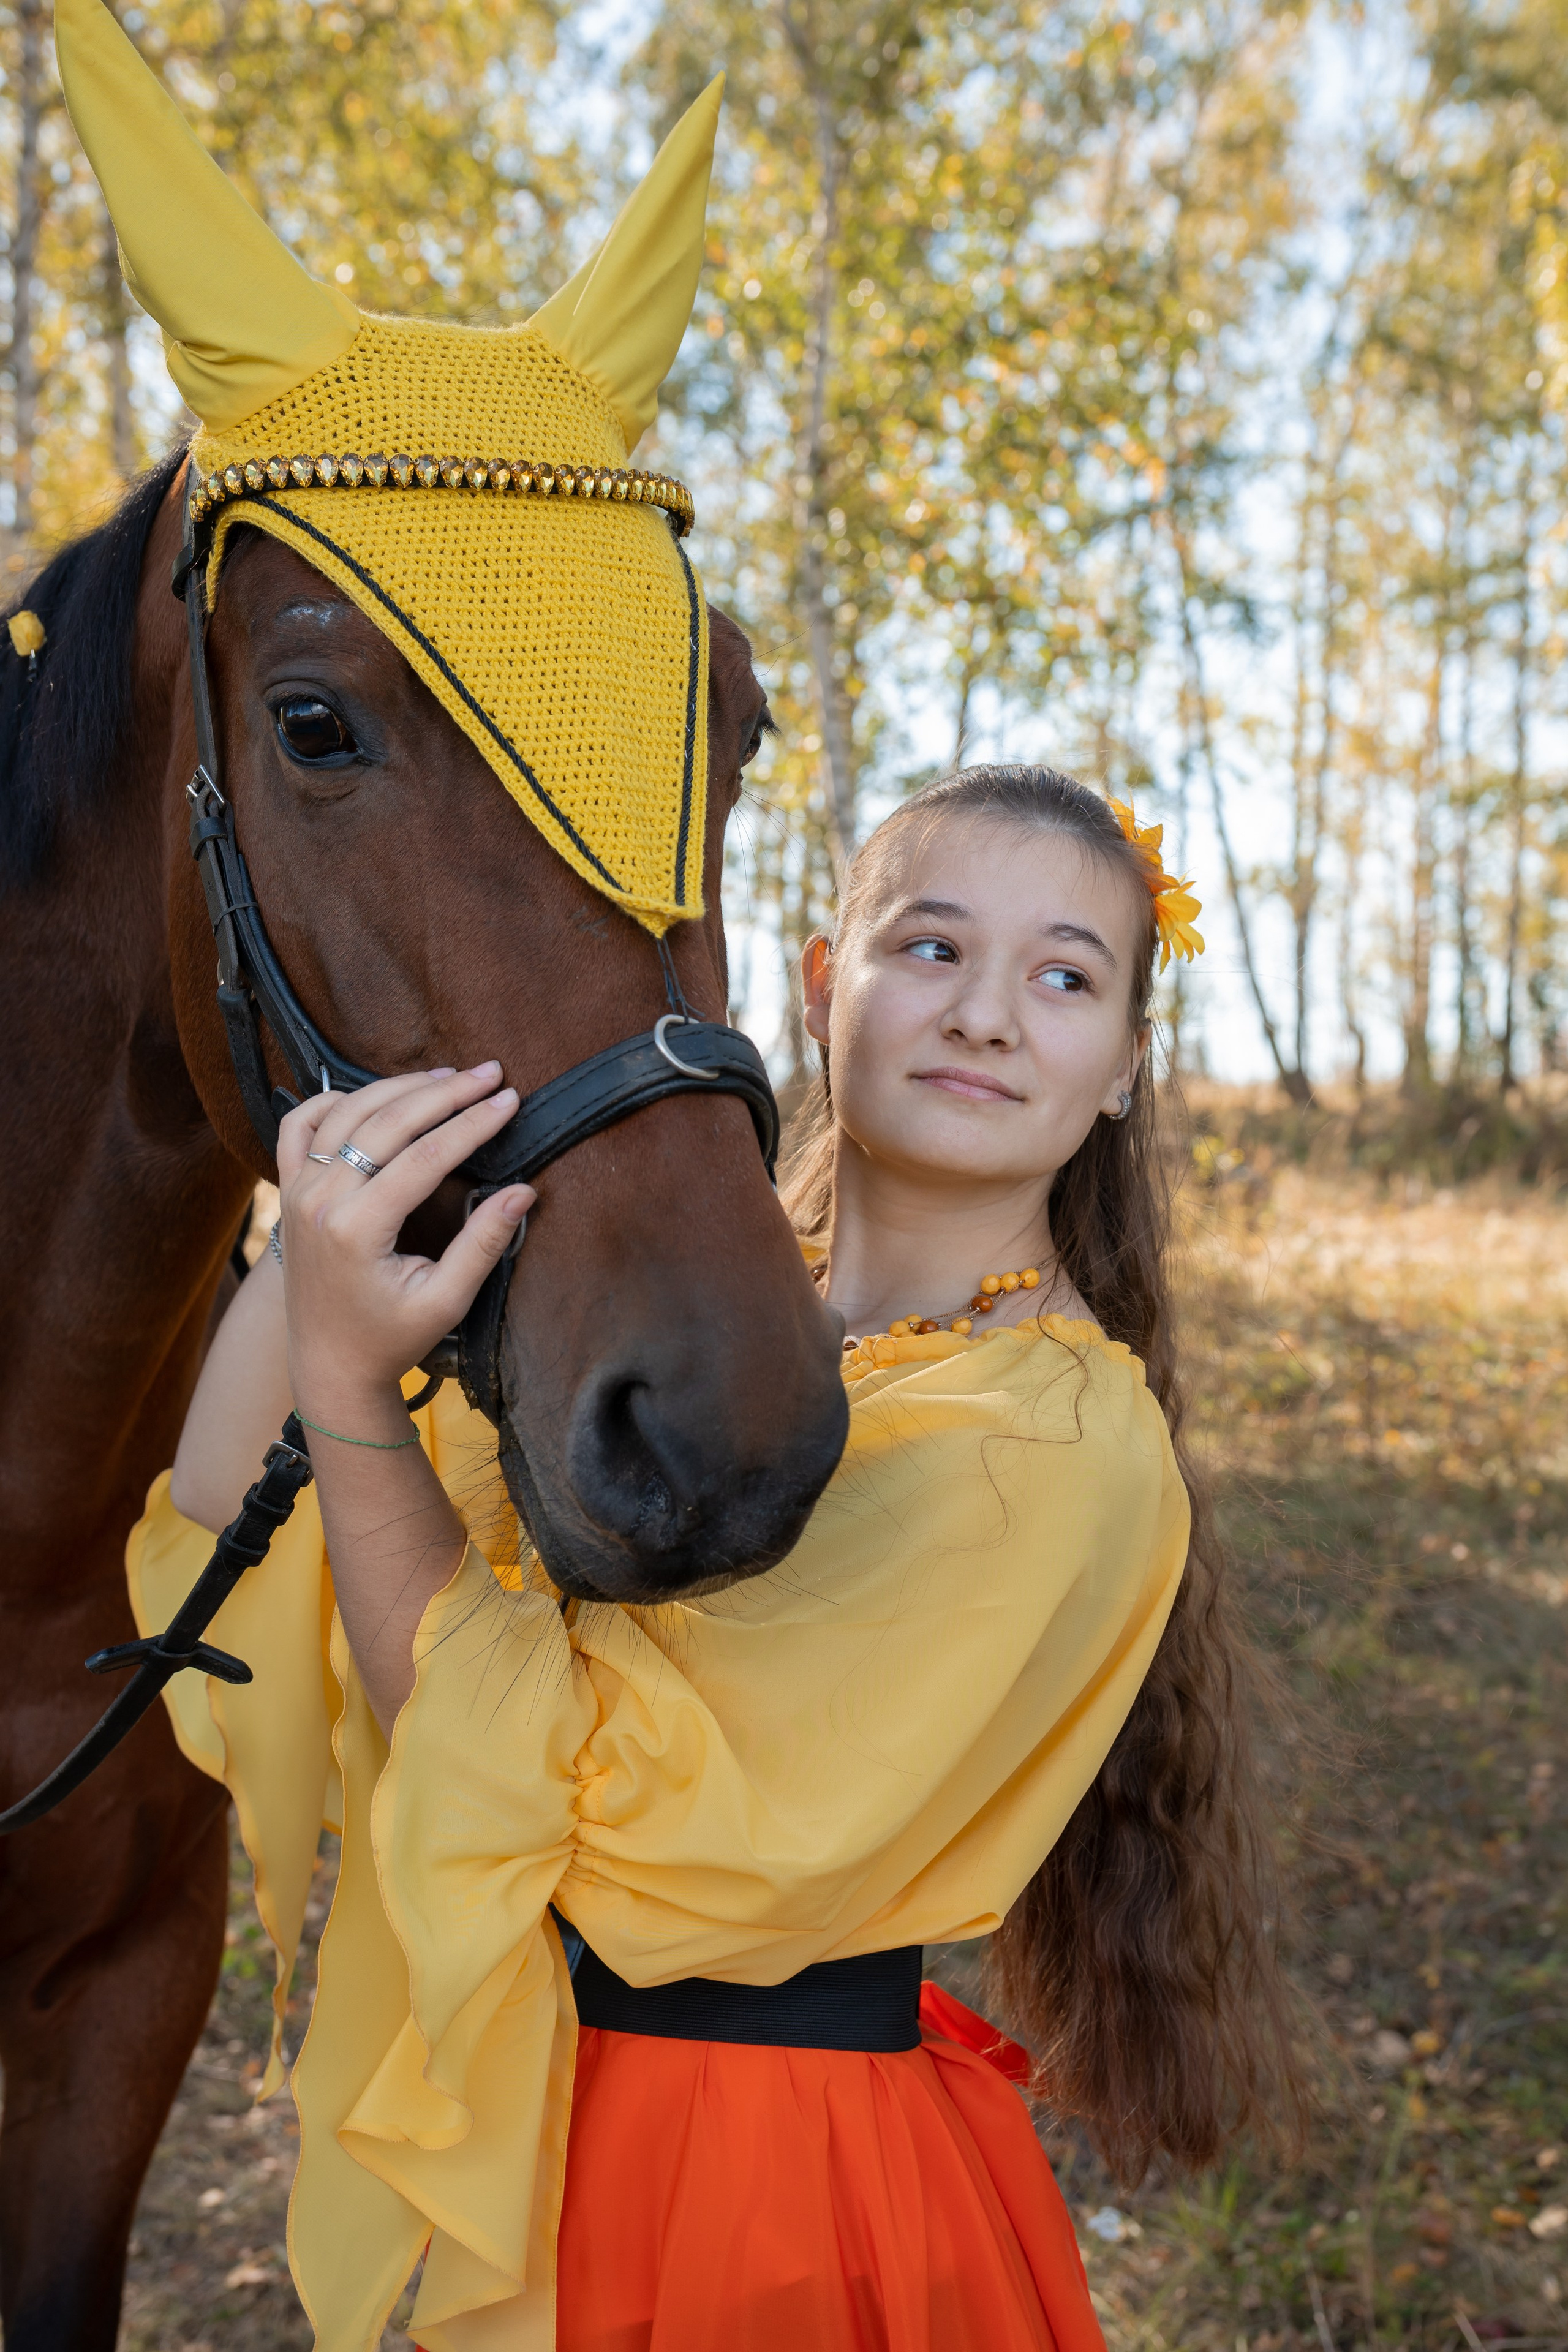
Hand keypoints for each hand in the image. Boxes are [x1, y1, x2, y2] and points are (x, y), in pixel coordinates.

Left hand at [277, 1064, 533, 1419]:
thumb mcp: (445, 1301)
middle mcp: (319, 1202)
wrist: (328, 1364)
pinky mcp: (288, 1190)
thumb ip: (483, 1245)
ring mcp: (297, 1191)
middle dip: (445, 1093)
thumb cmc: (390, 1339)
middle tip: (490, 1073)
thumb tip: (523, 1191)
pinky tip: (372, 1095)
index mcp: (356, 1230)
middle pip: (387, 1122)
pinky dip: (332, 1100)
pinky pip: (300, 1125)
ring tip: (447, 1077)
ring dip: (398, 1087)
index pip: (425, 1156)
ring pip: (346, 1111)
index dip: (472, 1124)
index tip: (509, 1100)